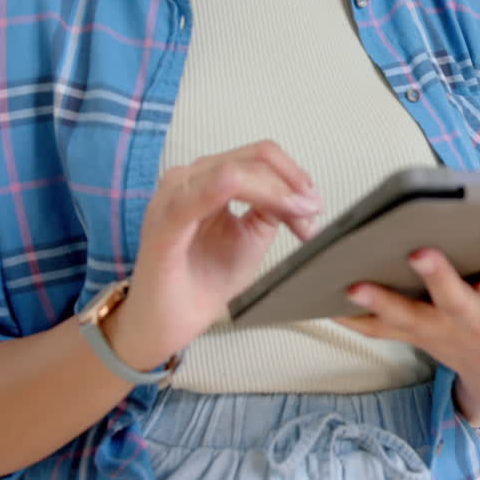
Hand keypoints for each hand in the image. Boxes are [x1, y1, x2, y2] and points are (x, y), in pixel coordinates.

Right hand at [107, 141, 321, 369]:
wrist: (172, 322)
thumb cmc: (203, 280)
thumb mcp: (252, 237)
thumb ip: (272, 209)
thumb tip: (301, 194)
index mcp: (208, 179)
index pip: (258, 158)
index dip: (293, 175)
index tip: (314, 204)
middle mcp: (189, 180)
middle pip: (251, 158)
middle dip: (290, 184)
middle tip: (312, 212)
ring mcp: (173, 197)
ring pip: (234, 171)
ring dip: (274, 191)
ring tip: (299, 218)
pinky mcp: (165, 222)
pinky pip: (197, 194)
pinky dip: (228, 188)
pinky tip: (256, 195)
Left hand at [335, 221, 479, 424]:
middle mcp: (477, 314)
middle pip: (456, 295)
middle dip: (439, 275)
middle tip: (420, 251)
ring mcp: (441, 328)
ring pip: (407, 316)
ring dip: (380, 301)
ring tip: (353, 283)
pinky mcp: (416, 334)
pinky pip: (379, 330)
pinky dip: (354, 318)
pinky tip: (326, 300)